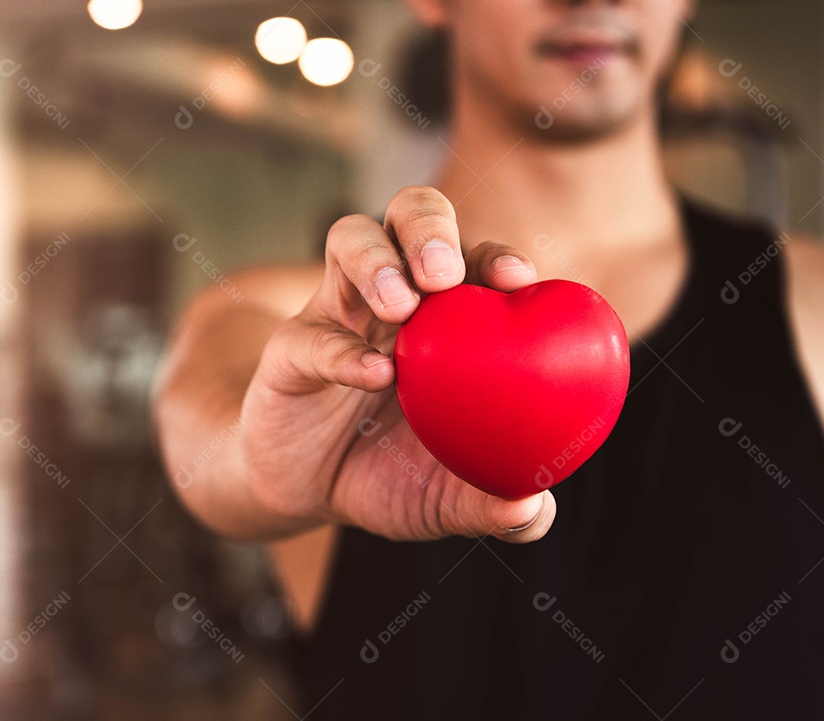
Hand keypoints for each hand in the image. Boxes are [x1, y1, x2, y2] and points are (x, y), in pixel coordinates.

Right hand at [242, 186, 556, 540]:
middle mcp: (394, 299)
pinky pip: (311, 334)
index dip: (498, 257)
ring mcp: (338, 314)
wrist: (302, 492)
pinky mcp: (289, 348)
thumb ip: (489, 504)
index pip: (476, 261)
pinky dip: (342, 350)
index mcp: (444, 319)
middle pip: (412, 215)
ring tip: (401, 306)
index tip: (517, 280)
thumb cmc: (386, 475)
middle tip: (445, 273)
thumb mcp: (444, 499)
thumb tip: (533, 512)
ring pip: (351, 239)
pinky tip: (372, 374)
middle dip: (430, 227)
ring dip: (378, 261)